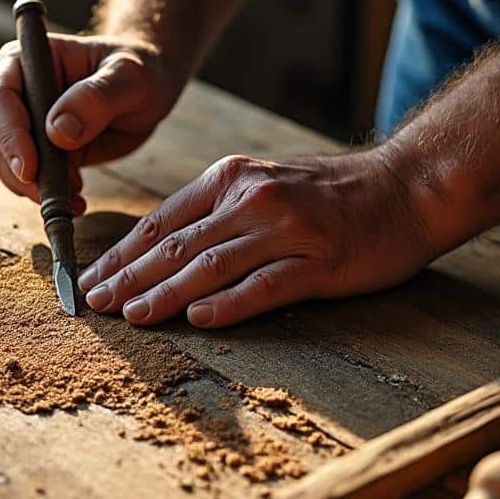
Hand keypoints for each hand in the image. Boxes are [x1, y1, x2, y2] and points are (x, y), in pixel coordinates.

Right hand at [0, 33, 183, 212]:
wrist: (147, 91)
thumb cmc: (138, 71)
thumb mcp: (129, 78)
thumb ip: (96, 97)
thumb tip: (58, 130)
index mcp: (25, 61)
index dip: (9, 135)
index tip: (30, 168)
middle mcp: (16, 92)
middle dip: (19, 173)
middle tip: (55, 194)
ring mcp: (24, 125)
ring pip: (7, 165)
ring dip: (35, 189)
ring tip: (75, 197)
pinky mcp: (38, 152)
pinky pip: (31, 180)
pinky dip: (49, 195)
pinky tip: (77, 200)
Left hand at [78, 150, 436, 326]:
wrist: (409, 187)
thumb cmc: (333, 194)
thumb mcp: (266, 184)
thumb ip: (218, 211)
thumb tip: (161, 250)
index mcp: (233, 179)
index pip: (163, 222)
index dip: (123, 255)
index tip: (90, 281)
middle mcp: (254, 200)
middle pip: (177, 245)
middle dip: (129, 278)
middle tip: (94, 305)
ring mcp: (287, 230)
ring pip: (211, 267)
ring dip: (166, 294)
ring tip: (132, 316)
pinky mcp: (319, 262)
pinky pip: (265, 287)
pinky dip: (229, 304)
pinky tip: (198, 319)